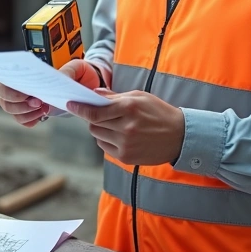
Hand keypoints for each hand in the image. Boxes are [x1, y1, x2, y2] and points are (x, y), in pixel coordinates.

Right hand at [0, 59, 102, 127]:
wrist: (82, 84)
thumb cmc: (75, 72)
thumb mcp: (77, 67)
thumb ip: (69, 69)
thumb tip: (59, 78)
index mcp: (20, 69)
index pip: (0, 80)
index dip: (7, 89)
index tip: (25, 92)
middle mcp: (15, 85)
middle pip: (2, 99)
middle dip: (18, 103)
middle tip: (38, 102)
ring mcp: (20, 100)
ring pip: (11, 111)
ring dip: (26, 112)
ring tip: (44, 107)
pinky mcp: (28, 112)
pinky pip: (22, 121)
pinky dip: (31, 119)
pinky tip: (43, 114)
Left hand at [66, 91, 184, 165]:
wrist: (179, 136)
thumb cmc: (159, 112)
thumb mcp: (139, 97)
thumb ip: (115, 97)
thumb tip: (94, 94)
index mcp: (129, 108)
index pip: (95, 112)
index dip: (79, 108)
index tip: (70, 104)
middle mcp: (126, 128)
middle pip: (93, 124)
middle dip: (93, 118)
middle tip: (101, 114)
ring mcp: (126, 144)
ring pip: (97, 136)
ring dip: (100, 129)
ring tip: (115, 125)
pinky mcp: (126, 157)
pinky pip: (104, 147)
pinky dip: (107, 140)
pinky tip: (120, 135)